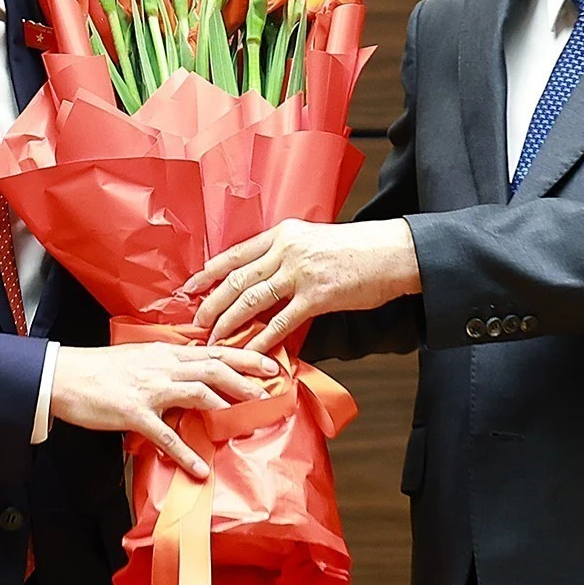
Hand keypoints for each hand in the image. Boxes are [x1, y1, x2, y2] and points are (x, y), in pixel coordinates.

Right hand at [48, 342, 279, 478]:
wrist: (66, 375)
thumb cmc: (102, 368)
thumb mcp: (141, 357)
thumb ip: (169, 363)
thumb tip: (193, 369)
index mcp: (167, 353)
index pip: (214, 351)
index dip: (244, 356)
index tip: (270, 363)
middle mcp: (163, 367)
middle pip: (213, 367)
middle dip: (245, 377)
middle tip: (269, 389)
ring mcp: (150, 390)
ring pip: (196, 391)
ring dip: (224, 403)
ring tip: (245, 417)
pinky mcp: (134, 412)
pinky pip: (165, 435)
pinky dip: (185, 452)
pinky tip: (200, 468)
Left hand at [183, 218, 421, 353]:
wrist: (393, 252)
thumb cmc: (357, 249)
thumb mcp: (314, 240)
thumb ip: (286, 254)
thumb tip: (263, 276)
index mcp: (283, 234)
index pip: (235, 253)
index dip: (209, 272)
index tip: (190, 287)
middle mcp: (286, 250)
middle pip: (236, 279)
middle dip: (211, 303)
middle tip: (195, 322)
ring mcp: (300, 273)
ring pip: (251, 300)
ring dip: (228, 323)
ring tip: (213, 340)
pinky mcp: (317, 296)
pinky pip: (280, 322)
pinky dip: (260, 338)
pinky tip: (249, 350)